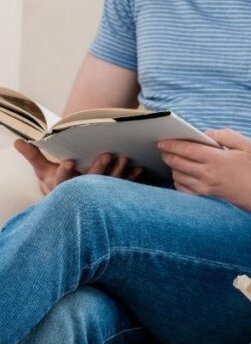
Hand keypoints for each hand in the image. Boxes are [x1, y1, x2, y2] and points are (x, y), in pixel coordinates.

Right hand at [14, 139, 141, 194]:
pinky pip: (125, 188)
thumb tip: (18, 142)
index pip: (64, 181)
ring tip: (124, 158)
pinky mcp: (114, 196)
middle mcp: (84, 193)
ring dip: (119, 172)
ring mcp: (101, 196)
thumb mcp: (44, 171)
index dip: (66, 172)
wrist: (75, 202)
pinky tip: (139, 169)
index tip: (69, 162)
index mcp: (65, 187)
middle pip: (92, 182)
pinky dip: (132, 179)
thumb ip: (33, 156)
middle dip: (99, 168)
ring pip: (110, 184)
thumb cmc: (59, 182)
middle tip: (108, 154)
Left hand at [159, 128, 250, 207]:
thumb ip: (225, 134)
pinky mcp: (206, 196)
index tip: (162, 140)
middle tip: (163, 148)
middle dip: (167, 154)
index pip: (186, 149)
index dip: (171, 144)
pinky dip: (178, 181)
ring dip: (172, 167)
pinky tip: (181, 174)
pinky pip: (183, 189)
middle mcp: (208, 173)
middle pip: (177, 162)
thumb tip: (205, 134)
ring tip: (172, 159)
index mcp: (216, 158)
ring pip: (178, 176)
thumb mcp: (246, 145)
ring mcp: (205, 187)